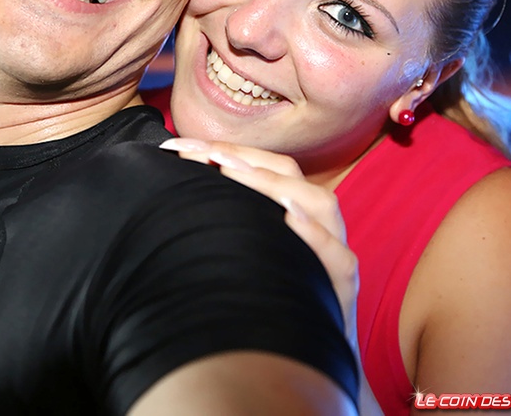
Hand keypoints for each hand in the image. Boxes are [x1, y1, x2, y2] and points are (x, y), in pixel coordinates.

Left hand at [159, 137, 357, 344]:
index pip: (260, 165)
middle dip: (241, 158)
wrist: (302, 364)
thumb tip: (167, 194)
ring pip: (318, 203)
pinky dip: (315, 237)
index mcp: (289, 211)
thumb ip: (222, 223)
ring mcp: (333, 254)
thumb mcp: (244, 255)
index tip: (174, 146)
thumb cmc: (265, 302)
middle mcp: (314, 224)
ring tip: (229, 170)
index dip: (221, 150)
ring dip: (273, 183)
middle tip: (199, 153)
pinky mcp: (342, 291)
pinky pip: (339, 258)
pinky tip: (288, 219)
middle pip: (288, 173)